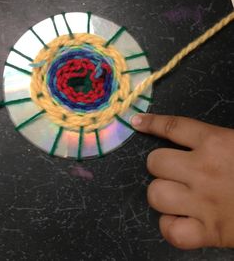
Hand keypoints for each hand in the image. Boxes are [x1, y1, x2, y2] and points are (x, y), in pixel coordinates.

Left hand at [131, 113, 233, 248]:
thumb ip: (217, 138)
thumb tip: (192, 136)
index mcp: (217, 143)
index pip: (174, 127)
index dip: (152, 123)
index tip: (138, 122)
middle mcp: (204, 170)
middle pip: (154, 162)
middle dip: (160, 165)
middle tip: (175, 170)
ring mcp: (204, 203)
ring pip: (156, 194)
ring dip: (162, 193)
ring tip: (177, 194)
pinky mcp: (210, 233)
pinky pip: (171, 230)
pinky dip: (171, 226)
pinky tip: (182, 219)